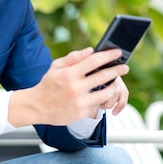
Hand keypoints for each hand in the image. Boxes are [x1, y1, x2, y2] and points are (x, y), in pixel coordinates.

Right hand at [7, 47, 129, 126]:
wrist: (36, 107)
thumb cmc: (48, 84)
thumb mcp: (56, 67)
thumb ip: (74, 57)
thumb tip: (91, 50)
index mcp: (70, 74)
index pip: (94, 61)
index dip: (108, 55)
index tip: (118, 52)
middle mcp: (76, 88)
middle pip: (103, 76)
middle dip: (117, 70)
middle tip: (125, 67)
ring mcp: (80, 102)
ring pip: (105, 92)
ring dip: (114, 86)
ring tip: (116, 82)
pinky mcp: (82, 113)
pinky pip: (97, 104)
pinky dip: (102, 99)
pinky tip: (103, 94)